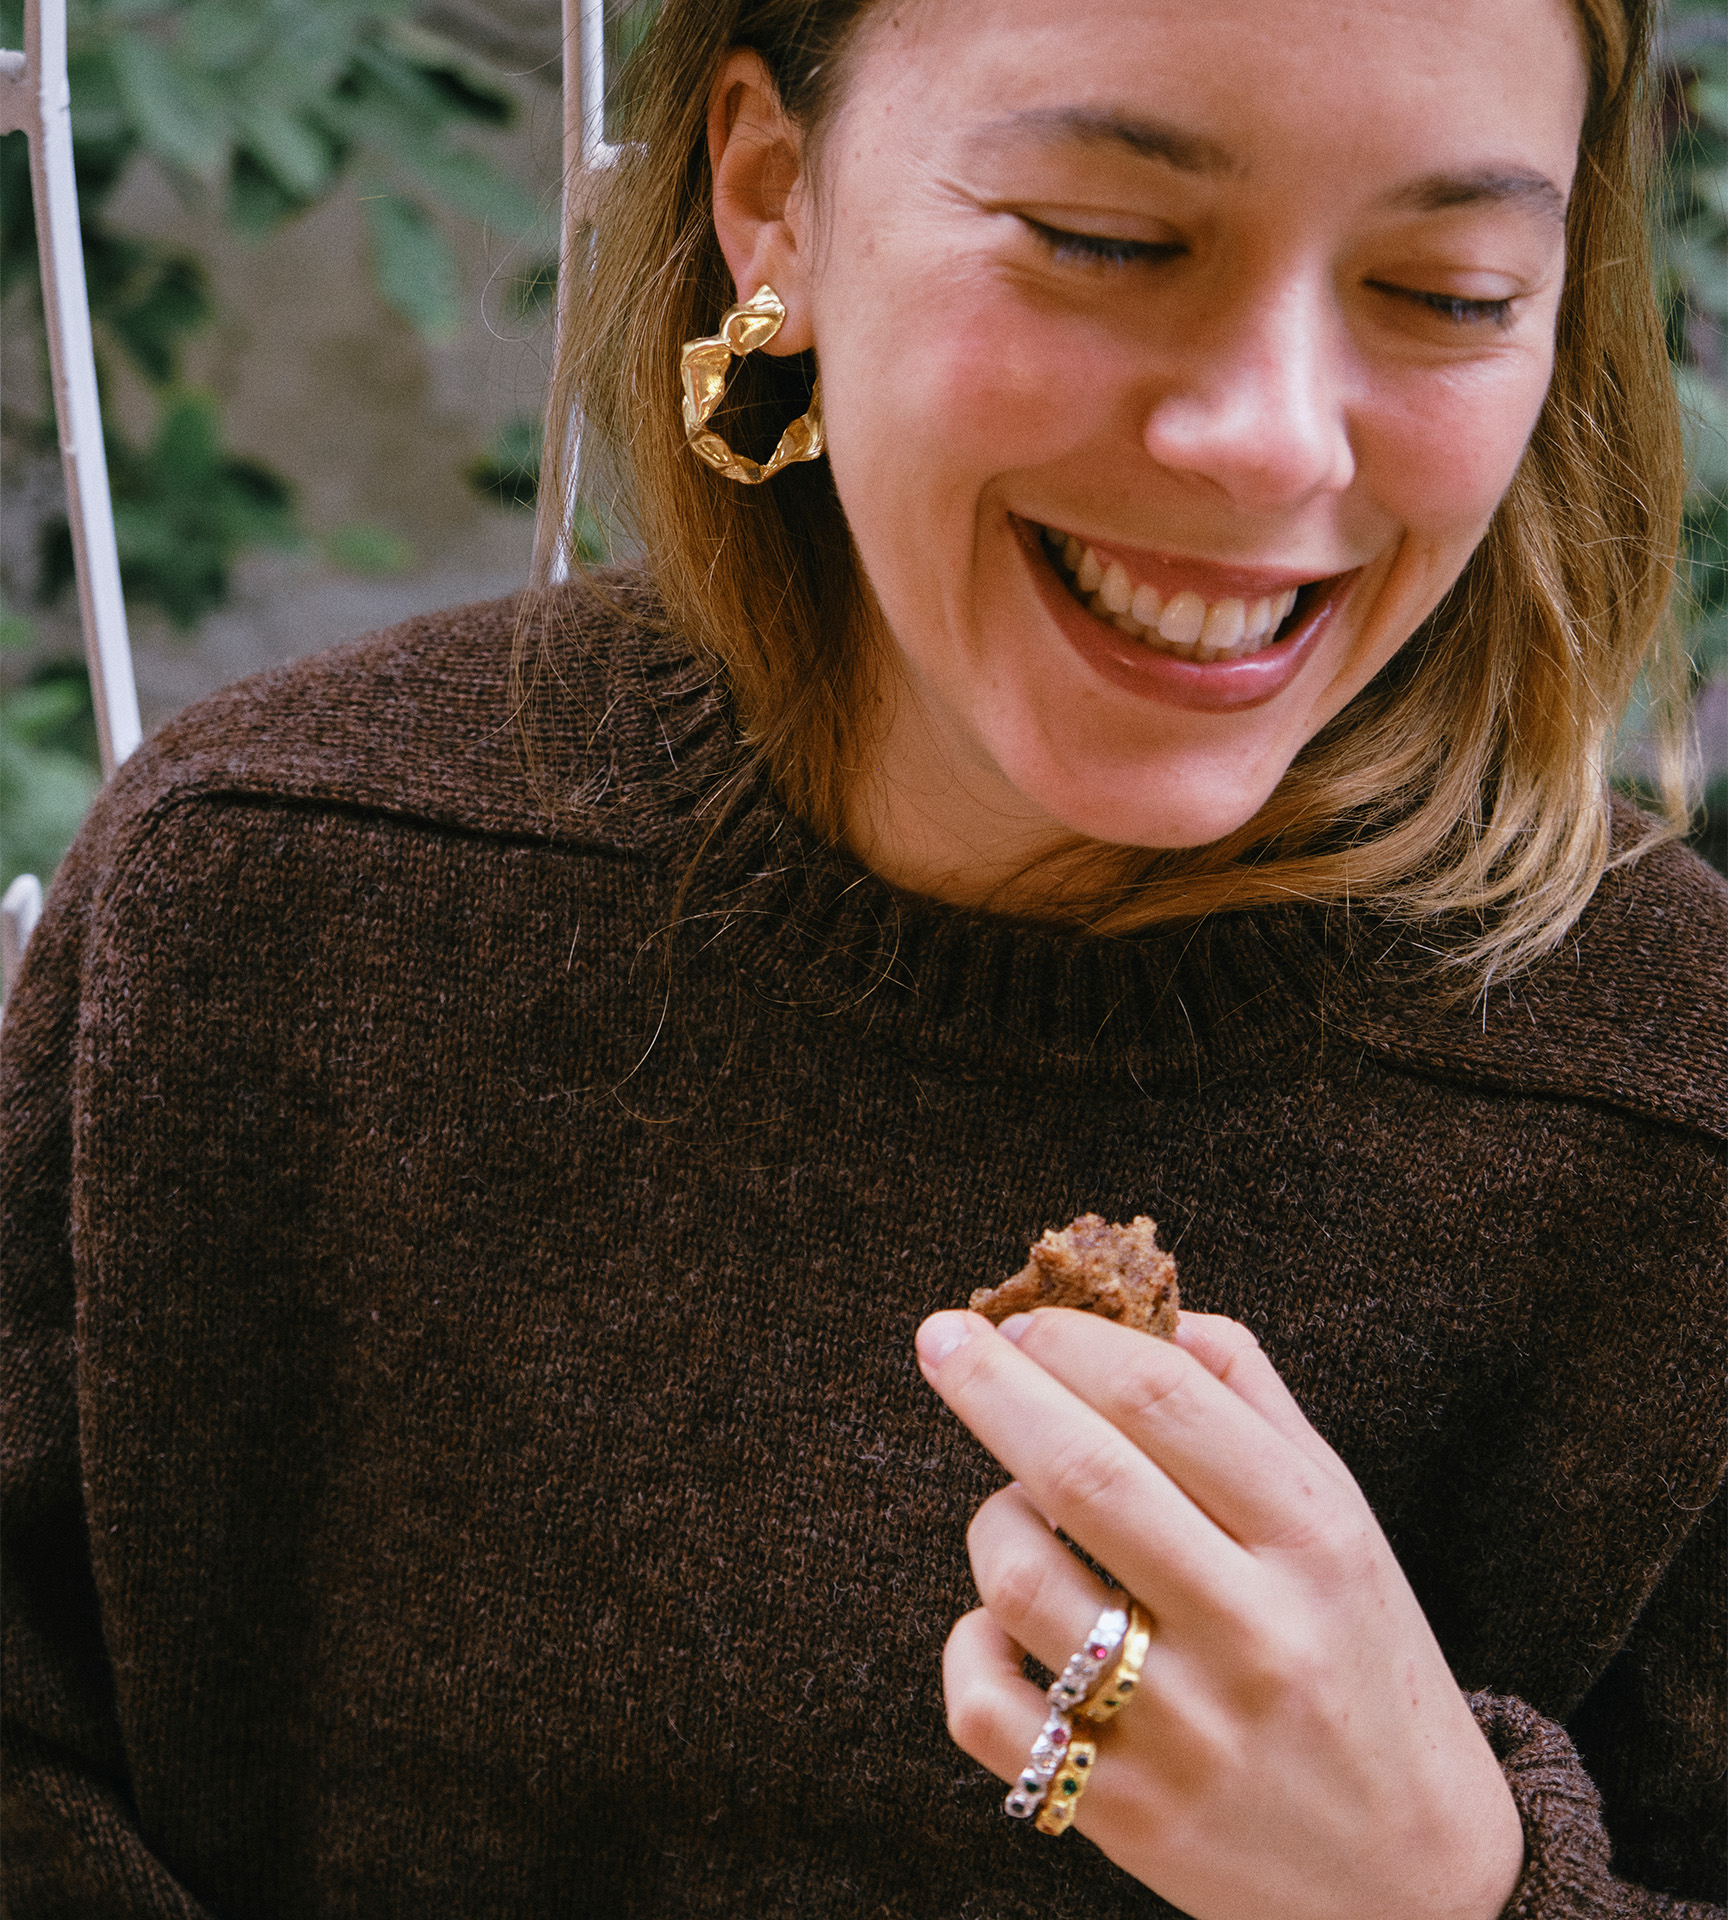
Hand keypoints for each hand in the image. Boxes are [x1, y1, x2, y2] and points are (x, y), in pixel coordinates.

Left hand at [915, 1306, 1524, 1919]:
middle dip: (991, 1385)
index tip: (1023, 1318)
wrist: (1417, 1881)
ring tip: (1016, 1514)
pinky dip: (969, 1647)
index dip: (1074, 1342)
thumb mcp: (1343, 1521)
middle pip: (1084, 1474)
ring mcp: (1189, 1732)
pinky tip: (1001, 1628)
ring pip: (1024, 1582)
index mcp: (1314, 1539)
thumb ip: (1255, 1407)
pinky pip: (989, 1709)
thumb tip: (1163, 1314)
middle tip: (940, 1336)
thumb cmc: (1361, 1661)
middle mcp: (1257, 1631)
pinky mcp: (1127, 1815)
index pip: (1165, 1401)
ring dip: (993, 1521)